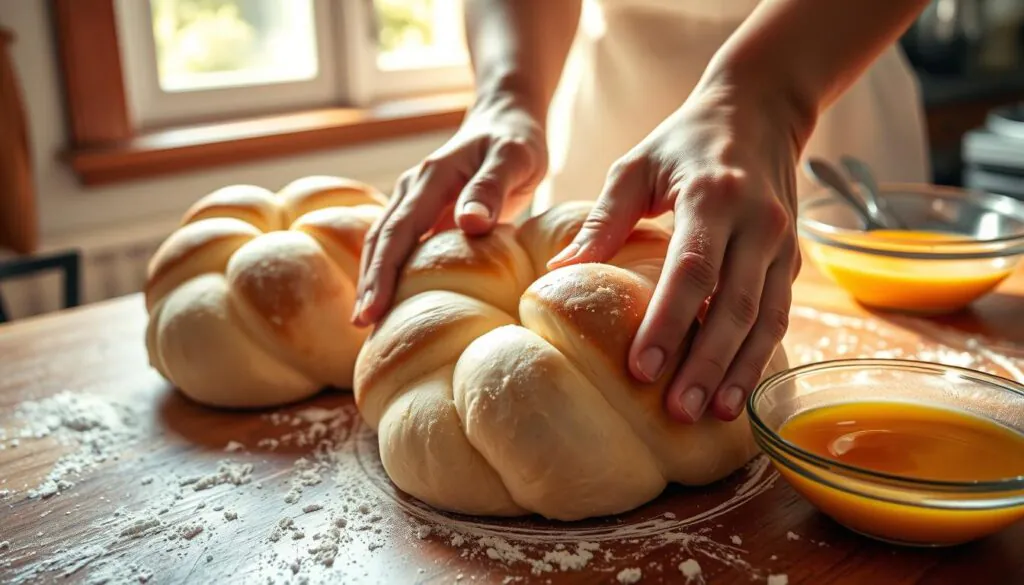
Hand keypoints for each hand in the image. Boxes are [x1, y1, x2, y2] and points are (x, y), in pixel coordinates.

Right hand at [352, 91, 547, 326]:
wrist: (506, 118)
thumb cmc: (516, 141)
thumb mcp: (514, 159)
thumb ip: (491, 188)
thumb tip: (469, 224)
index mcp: (430, 178)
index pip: (398, 232)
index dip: (382, 273)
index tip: (371, 310)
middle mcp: (413, 189)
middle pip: (381, 241)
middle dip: (368, 284)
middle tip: (360, 327)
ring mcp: (415, 200)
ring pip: (385, 244)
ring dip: (375, 280)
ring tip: (370, 323)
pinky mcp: (424, 212)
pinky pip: (402, 245)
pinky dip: (393, 272)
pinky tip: (396, 302)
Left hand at [547, 80, 803, 423]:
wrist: (761, 109)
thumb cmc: (684, 141)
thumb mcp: (636, 165)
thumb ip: (603, 218)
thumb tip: (560, 270)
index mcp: (712, 197)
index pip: (691, 270)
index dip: (668, 323)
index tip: (641, 369)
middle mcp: (757, 223)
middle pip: (733, 306)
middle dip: (707, 364)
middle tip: (678, 411)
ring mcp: (782, 243)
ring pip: (765, 319)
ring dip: (740, 370)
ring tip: (714, 415)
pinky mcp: (791, 259)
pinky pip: (777, 315)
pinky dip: (760, 356)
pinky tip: (737, 390)